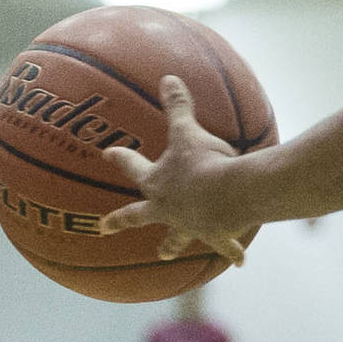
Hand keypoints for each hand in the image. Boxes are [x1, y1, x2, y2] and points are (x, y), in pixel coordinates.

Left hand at [99, 77, 250, 264]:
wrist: (227, 195)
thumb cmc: (202, 163)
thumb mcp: (188, 131)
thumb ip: (178, 106)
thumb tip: (168, 78)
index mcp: (157, 182)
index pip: (133, 165)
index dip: (121, 157)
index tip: (108, 154)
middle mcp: (167, 208)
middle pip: (139, 215)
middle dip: (121, 220)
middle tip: (103, 227)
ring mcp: (188, 225)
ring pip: (175, 239)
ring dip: (170, 247)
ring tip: (163, 255)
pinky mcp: (214, 236)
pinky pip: (225, 246)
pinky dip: (232, 253)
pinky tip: (239, 263)